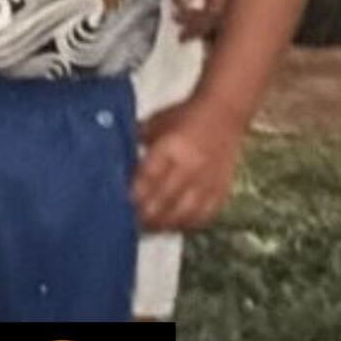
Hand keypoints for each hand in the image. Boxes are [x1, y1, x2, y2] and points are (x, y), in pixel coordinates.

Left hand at [132, 97, 244, 231]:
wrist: (226, 111)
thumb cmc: (185, 115)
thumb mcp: (155, 123)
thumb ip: (135, 141)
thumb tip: (114, 159)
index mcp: (171, 146)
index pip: (148, 178)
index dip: (133, 195)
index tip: (120, 204)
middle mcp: (191, 167)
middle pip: (163, 201)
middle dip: (144, 215)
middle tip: (128, 223)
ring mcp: (208, 182)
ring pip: (183, 215)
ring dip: (163, 225)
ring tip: (148, 229)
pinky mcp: (221, 190)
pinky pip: (203, 217)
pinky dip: (186, 225)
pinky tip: (173, 226)